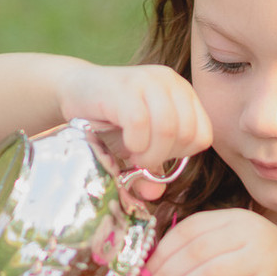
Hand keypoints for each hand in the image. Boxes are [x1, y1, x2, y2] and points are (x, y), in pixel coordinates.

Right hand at [56, 62, 211, 192]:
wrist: (73, 90)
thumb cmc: (109, 120)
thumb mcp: (136, 146)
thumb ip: (150, 170)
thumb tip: (155, 195)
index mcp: (183, 94)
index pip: (203, 134)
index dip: (182, 154)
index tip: (157, 154)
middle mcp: (170, 83)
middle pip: (187, 133)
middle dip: (163, 156)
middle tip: (140, 157)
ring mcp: (148, 81)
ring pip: (168, 129)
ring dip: (149, 153)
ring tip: (132, 153)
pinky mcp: (124, 86)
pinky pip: (140, 123)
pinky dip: (133, 143)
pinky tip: (124, 144)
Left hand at [144, 209, 276, 275]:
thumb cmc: (263, 262)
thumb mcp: (234, 244)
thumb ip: (201, 251)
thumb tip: (153, 273)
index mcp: (234, 219)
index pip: (189, 230)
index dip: (161, 253)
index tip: (144, 273)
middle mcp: (249, 234)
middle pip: (195, 253)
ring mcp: (262, 260)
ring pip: (210, 275)